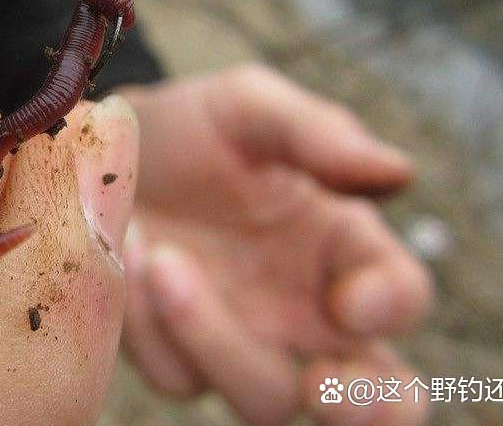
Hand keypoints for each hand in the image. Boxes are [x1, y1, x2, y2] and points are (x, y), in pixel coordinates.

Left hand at [119, 65, 432, 425]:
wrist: (101, 150)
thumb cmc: (193, 128)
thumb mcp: (249, 108)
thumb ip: (317, 134)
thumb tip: (400, 170)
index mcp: (343, 247)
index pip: (400, 296)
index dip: (390, 308)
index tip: (351, 302)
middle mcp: (307, 311)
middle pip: (371, 395)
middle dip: (369, 410)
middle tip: (326, 391)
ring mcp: (244, 343)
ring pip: (265, 399)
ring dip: (216, 340)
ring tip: (165, 261)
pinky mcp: (179, 357)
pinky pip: (179, 376)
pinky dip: (152, 329)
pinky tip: (128, 256)